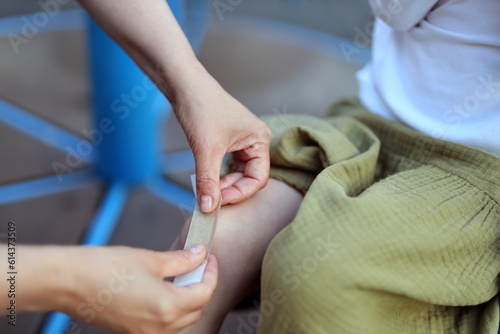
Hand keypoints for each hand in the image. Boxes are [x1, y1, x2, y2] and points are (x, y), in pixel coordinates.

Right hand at [17, 245, 217, 333]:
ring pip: (180, 320)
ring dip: (186, 299)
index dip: (211, 273)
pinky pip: (161, 325)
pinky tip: (161, 289)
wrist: (67, 282)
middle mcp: (158, 327)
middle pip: (195, 309)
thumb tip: (199, 255)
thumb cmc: (103, 268)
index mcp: (166, 307)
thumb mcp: (149, 258)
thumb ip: (181, 260)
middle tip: (196, 264)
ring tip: (179, 276)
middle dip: (200, 286)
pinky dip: (168, 309)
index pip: (204, 293)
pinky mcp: (131, 333)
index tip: (209, 259)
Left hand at [173, 69, 271, 211]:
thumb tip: (208, 208)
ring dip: (224, 184)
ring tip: (207, 191)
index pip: (258, 179)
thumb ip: (208, 181)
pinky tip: (207, 180)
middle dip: (230, 190)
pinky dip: (219, 175)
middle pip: (249, 177)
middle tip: (210, 200)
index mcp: (259, 140)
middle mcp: (255, 140)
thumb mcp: (205, 150)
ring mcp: (243, 140)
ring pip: (238, 173)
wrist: (184, 85)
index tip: (218, 202)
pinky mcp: (229, 140)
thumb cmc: (201, 108)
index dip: (240, 193)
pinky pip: (229, 165)